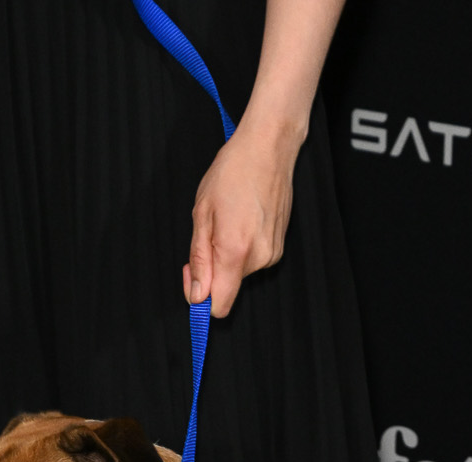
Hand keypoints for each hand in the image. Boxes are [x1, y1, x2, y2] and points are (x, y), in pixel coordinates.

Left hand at [184, 120, 300, 316]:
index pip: (219, 306)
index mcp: (235, 252)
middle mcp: (258, 258)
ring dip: (227, 255)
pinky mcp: (279, 247)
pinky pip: (253, 260)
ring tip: (227, 220)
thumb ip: (199, 259)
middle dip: (212, 269)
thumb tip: (197, 294)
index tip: (192, 277)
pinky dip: (242, 248)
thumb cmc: (233, 172)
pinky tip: (242, 220)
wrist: (268, 147)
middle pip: (227, 287)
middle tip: (207, 234)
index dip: (200, 298)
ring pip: (239, 273)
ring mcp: (272, 253)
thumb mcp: (202, 214)